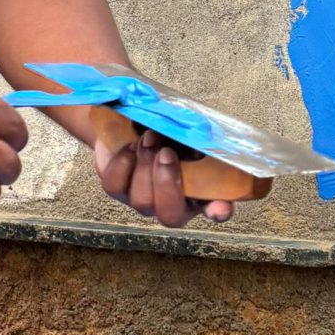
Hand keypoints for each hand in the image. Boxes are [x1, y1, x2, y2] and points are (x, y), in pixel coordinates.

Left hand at [94, 128, 236, 228]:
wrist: (128, 119)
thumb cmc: (166, 127)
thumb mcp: (186, 130)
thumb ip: (199, 138)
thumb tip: (204, 138)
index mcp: (199, 190)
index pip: (216, 210)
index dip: (218, 212)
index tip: (219, 207)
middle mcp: (171, 202)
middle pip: (170, 216)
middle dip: (167, 185)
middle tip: (166, 152)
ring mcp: (141, 199)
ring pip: (142, 202)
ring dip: (145, 166)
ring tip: (150, 138)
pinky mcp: (116, 188)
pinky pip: (115, 186)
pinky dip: (124, 163)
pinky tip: (132, 146)